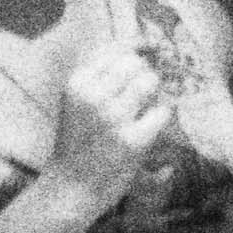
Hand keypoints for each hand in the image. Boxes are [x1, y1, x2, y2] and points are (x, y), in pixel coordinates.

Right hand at [47, 44, 174, 205]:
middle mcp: (93, 95)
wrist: (70, 188)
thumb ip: (100, 73)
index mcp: (78, 82)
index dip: (137, 46)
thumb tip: (137, 44)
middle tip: (140, 95)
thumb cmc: (78, 143)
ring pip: (150, 81)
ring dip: (152, 94)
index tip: (149, 48)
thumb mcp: (77, 101)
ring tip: (142, 110)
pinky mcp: (133, 139)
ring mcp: (113, 117)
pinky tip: (148, 129)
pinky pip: (163, 112)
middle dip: (143, 75)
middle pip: (135, 63)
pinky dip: (160, 119)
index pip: (115, 48)